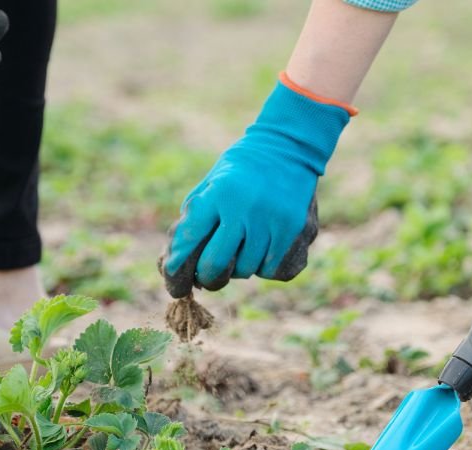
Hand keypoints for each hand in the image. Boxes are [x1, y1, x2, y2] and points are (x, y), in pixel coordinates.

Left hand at [161, 78, 351, 297]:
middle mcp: (246, 208)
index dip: (178, 266)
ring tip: (242, 247)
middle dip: (208, 276)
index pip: (189, 239)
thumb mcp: (210, 184)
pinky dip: (265, 266)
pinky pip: (273, 269)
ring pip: (248, 270)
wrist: (287, 148)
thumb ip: (194, 220)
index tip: (175, 280)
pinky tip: (264, 247)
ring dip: (240, 267)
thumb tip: (176, 262)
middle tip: (208, 276)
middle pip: (217, 264)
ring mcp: (274, 220)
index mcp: (219, 193)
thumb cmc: (239, 171)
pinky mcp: (296, 230)